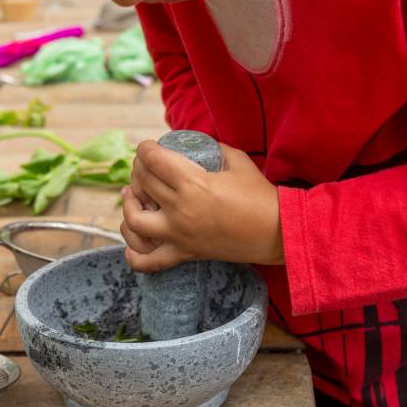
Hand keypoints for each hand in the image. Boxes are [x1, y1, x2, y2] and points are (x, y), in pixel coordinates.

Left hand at [120, 141, 284, 271]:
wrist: (278, 232)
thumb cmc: (260, 195)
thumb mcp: (236, 160)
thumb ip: (213, 149)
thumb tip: (197, 145)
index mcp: (193, 182)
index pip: (153, 160)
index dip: (144, 149)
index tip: (147, 147)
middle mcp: (180, 209)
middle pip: (142, 183)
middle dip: (138, 168)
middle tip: (145, 166)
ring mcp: (180, 234)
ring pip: (134, 220)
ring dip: (128, 205)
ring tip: (133, 197)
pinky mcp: (186, 253)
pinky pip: (150, 261)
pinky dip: (135, 255)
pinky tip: (131, 246)